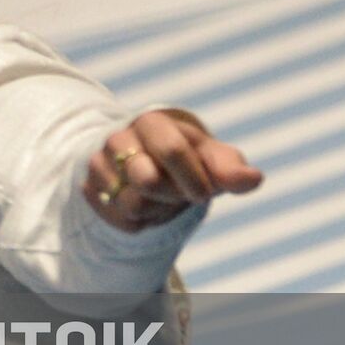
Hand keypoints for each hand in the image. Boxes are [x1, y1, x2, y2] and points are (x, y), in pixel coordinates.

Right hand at [82, 110, 262, 232]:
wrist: (145, 161)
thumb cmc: (188, 157)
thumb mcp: (212, 157)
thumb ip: (231, 167)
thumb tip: (254, 179)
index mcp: (152, 122)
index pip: (172, 151)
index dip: (194, 179)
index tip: (205, 191)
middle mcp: (118, 139)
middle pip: (147, 180)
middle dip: (173, 196)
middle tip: (182, 194)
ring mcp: (99, 164)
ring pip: (133, 204)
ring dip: (158, 210)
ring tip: (163, 198)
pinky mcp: (90, 190)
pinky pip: (121, 220)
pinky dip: (141, 222)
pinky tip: (146, 206)